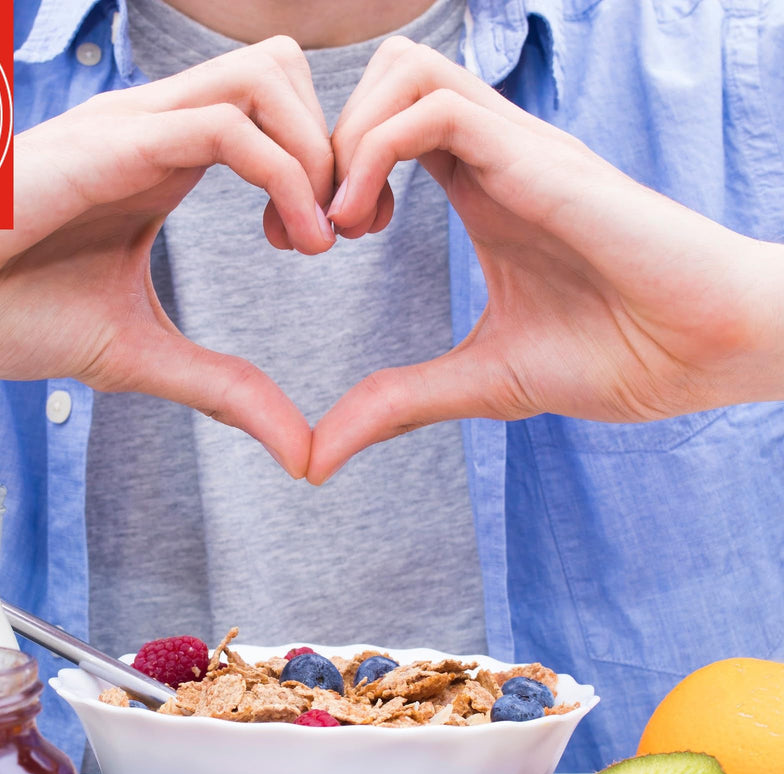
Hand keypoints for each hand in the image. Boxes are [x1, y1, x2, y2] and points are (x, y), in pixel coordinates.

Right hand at [0, 37, 335, 477]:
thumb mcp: (139, 355)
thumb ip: (226, 390)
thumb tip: (300, 451)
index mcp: (165, 163)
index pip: (276, 114)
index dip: (325, 170)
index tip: (328, 245)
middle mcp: (158, 129)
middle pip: (286, 71)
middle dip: (340, 146)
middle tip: (342, 232)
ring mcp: (135, 127)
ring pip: (269, 75)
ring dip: (319, 153)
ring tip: (319, 240)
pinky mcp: (112, 144)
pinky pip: (227, 124)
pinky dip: (287, 176)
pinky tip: (295, 242)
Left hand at [308, 38, 783, 483]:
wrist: (710, 352)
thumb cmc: (620, 356)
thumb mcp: (481, 382)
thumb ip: (398, 404)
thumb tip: (318, 457)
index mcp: (482, 189)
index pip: (386, 126)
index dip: (327, 173)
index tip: (307, 243)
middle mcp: (496, 154)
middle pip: (385, 77)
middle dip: (322, 144)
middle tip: (312, 232)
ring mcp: (520, 149)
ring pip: (403, 71)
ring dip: (346, 141)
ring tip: (341, 227)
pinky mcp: (541, 162)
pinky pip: (436, 109)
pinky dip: (375, 154)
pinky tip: (366, 226)